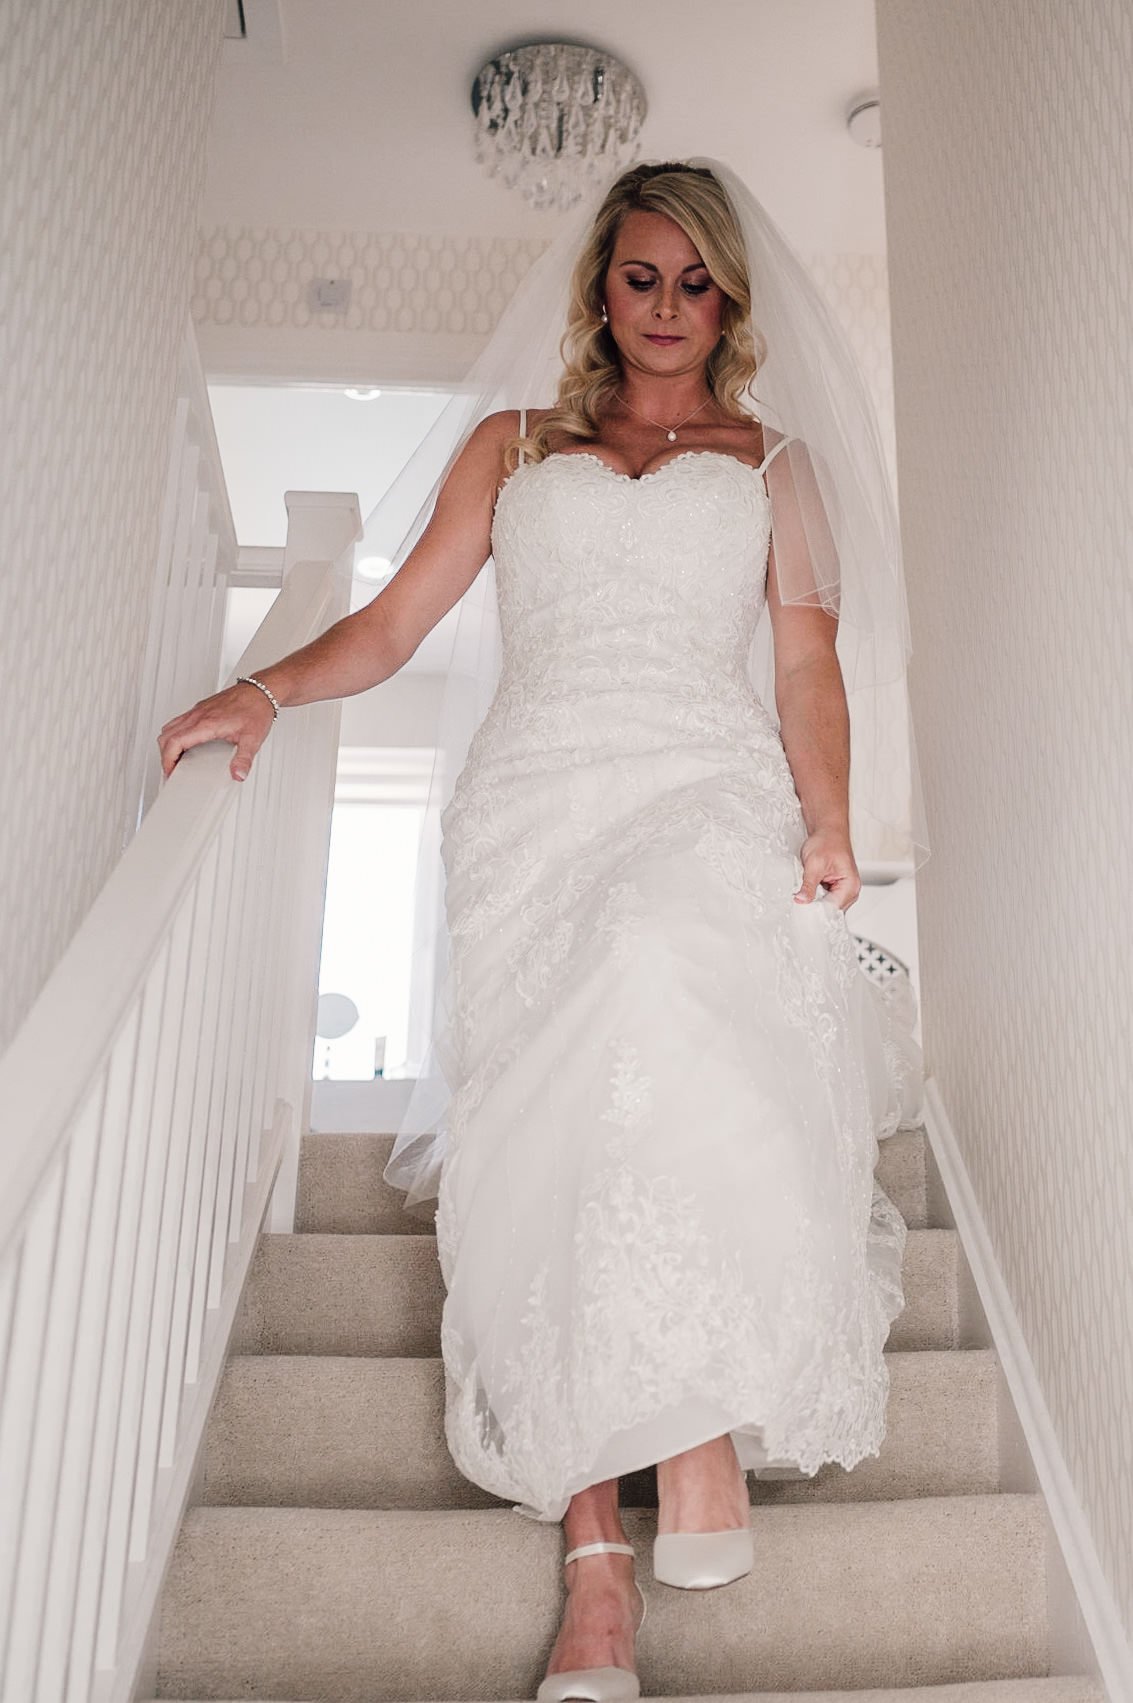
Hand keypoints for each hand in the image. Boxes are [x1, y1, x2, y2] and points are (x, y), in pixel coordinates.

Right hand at [157, 681, 275, 781]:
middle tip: (171, 769)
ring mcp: (197, 710)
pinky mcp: (200, 708)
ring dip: (168, 744)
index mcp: (206, 723)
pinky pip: (179, 722)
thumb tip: (238, 774)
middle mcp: (198, 715)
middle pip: (166, 736)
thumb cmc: (256, 709)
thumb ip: (244, 759)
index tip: (170, 772)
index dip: (167, 761)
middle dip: (164, 755)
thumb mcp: (253, 739)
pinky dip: (175, 735)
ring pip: (169, 727)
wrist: (261, 691)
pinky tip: (187, 744)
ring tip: (176, 759)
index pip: (174, 742)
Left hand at [793, 827, 860, 911]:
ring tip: (806, 890)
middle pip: (830, 910)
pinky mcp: (835, 888)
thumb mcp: (814, 864)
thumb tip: (801, 900)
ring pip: (826, 905)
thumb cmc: (827, 841)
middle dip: (815, 907)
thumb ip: (808, 885)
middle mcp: (850, 890)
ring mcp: (843, 890)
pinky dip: (815, 895)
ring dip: (814, 900)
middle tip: (800, 901)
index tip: (802, 912)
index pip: (833, 909)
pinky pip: (824, 898)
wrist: (828, 830)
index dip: (816, 911)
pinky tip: (809, 889)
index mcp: (850, 886)